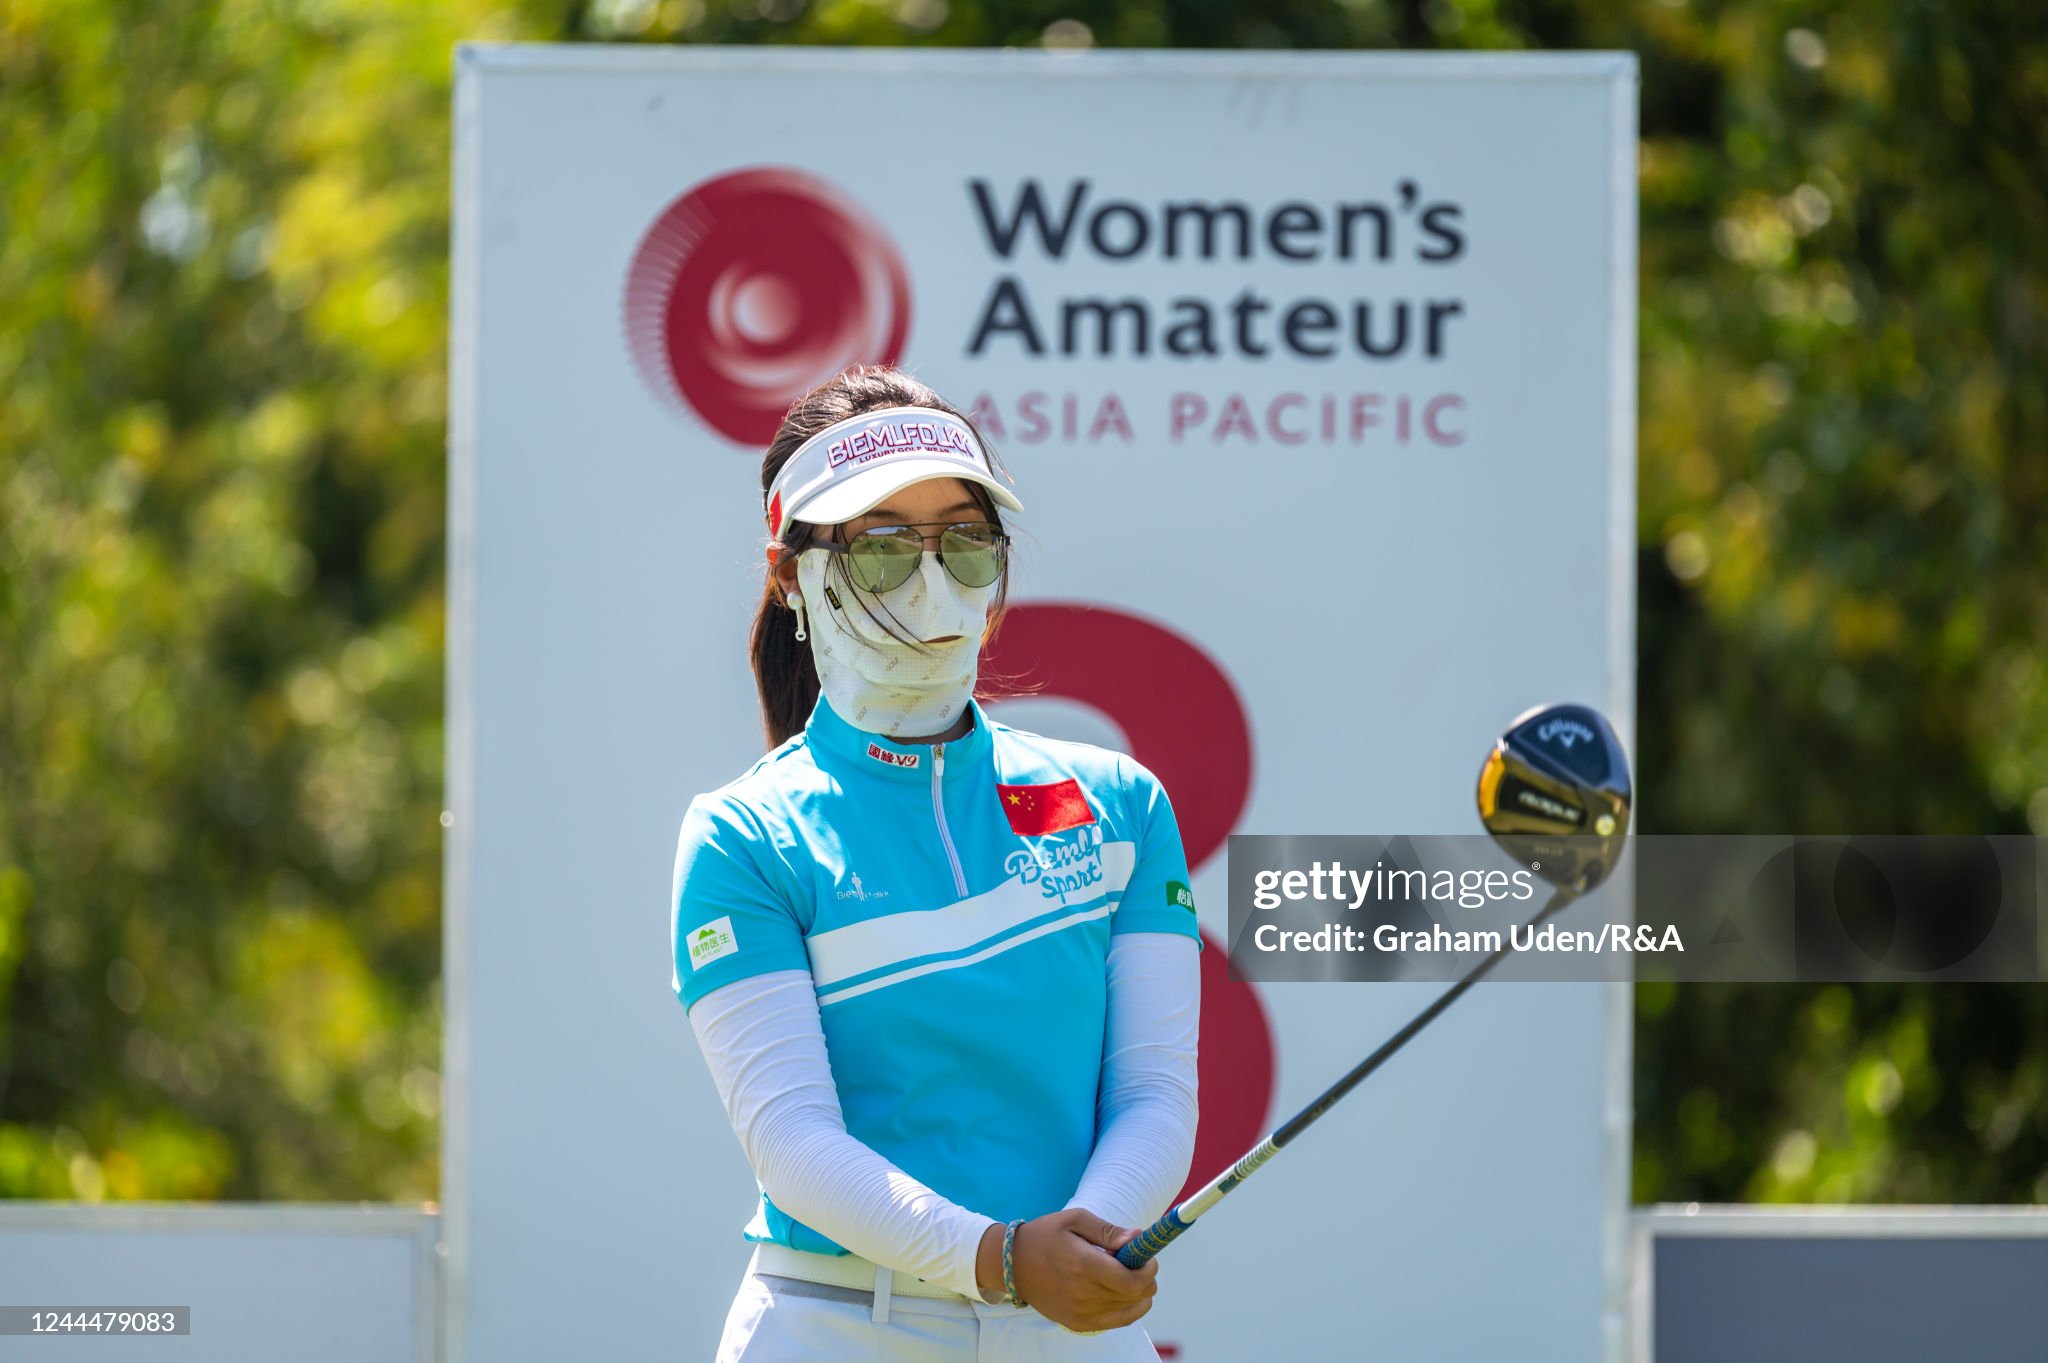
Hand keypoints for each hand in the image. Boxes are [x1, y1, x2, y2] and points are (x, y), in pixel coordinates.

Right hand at [981, 1209, 1157, 1332]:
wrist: (1013, 1264)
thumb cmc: (1045, 1236)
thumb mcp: (1075, 1220)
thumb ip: (1108, 1231)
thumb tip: (1137, 1238)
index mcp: (1083, 1265)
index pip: (1132, 1281)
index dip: (1149, 1270)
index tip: (1147, 1257)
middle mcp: (1083, 1294)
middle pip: (1136, 1296)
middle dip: (1147, 1279)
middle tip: (1139, 1264)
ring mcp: (1080, 1313)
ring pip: (1130, 1310)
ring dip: (1139, 1294)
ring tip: (1127, 1276)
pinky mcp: (1077, 1324)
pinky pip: (1117, 1322)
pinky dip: (1128, 1308)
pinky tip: (1121, 1293)